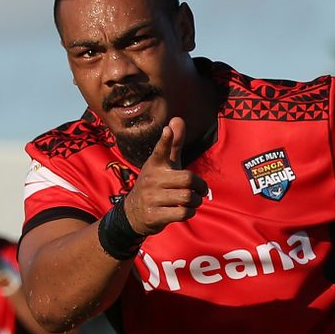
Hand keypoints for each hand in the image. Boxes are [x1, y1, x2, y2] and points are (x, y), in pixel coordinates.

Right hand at [124, 117, 208, 234]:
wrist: (133, 213)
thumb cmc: (156, 184)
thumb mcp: (164, 165)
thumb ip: (173, 144)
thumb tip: (177, 119)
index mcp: (155, 165)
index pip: (160, 151)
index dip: (165, 140)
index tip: (167, 130)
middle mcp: (152, 180)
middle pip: (188, 179)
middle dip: (200, 187)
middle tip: (201, 190)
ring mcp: (151, 198)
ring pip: (187, 197)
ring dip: (196, 201)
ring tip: (192, 201)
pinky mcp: (153, 215)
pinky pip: (182, 213)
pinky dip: (189, 212)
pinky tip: (185, 210)